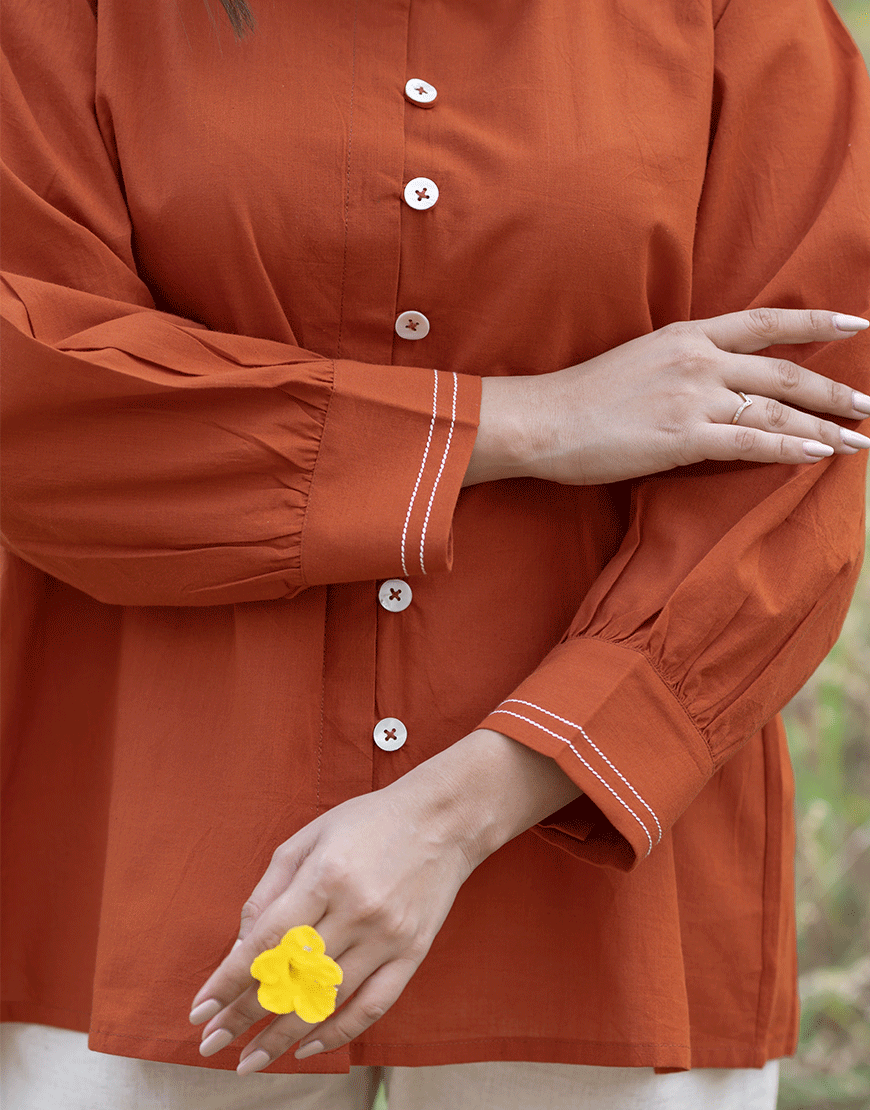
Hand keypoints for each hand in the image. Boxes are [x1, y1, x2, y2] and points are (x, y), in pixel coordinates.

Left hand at [188, 730, 578, 1072]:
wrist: (443, 819)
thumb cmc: (368, 821)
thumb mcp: (310, 837)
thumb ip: (271, 888)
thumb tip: (243, 944)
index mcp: (326, 875)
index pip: (268, 941)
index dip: (229, 980)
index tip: (200, 1010)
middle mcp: (357, 910)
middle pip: (293, 977)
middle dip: (245, 1015)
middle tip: (212, 1044)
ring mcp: (388, 935)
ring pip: (327, 1000)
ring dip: (283, 1035)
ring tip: (250, 1058)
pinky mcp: (413, 953)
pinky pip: (372, 1006)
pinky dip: (338, 1033)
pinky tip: (306, 1048)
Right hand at [464, 308, 869, 486]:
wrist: (545, 419)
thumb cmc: (583, 396)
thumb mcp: (640, 360)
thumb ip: (684, 363)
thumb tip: (718, 380)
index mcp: (687, 335)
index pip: (765, 321)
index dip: (816, 320)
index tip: (858, 323)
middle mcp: (697, 359)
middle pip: (783, 369)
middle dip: (833, 388)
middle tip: (869, 403)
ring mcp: (692, 397)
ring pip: (775, 408)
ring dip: (823, 424)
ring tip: (857, 438)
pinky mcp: (682, 436)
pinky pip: (751, 440)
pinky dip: (790, 447)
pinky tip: (819, 453)